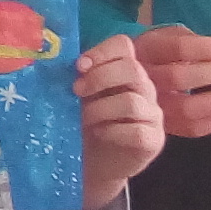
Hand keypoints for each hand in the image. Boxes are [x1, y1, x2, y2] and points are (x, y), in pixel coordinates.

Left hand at [73, 34, 165, 208]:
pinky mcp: (153, 140)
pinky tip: (99, 133)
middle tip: (76, 91)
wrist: (98, 163)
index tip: (79, 66)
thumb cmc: (88, 124)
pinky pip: (137, 131)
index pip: (124, 46)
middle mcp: (145, 89)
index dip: (102, 52)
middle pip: (133, 70)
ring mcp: (153, 115)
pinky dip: (112, 131)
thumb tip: (57, 62)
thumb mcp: (82, 97)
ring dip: (101, 108)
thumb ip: (80, 78)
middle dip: (100, 78)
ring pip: (132, 102)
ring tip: (84, 118)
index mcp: (126, 71)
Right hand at [132, 22, 210, 137]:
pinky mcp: (163, 125)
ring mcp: (152, 105)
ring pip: (187, 109)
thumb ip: (188, 39)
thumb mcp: (163, 36)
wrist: (124, 81)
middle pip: (180, 78)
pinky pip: (192, 128)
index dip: (209, 48)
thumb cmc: (153, 54)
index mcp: (145, 50)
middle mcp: (144, 78)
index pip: (179, 48)